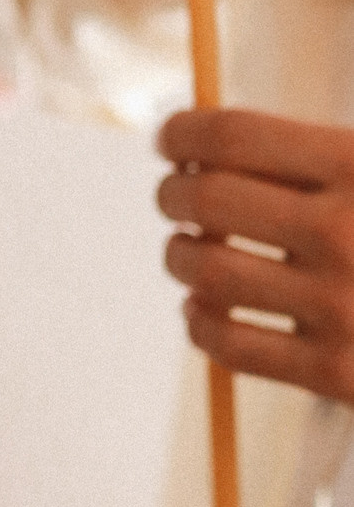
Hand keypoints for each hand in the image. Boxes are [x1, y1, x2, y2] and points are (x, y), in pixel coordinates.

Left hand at [159, 108, 353, 407]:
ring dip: (181, 255)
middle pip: (206, 197)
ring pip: (206, 269)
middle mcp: (345, 231)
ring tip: (190, 251)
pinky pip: (231, 345)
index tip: (171, 138)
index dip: (183, 132)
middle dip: (174, 192)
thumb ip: (328, 153)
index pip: (232, 134)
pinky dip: (201, 323)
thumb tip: (210, 136)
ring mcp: (340, 306)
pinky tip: (204, 309)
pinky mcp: (338, 374)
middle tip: (175, 195)